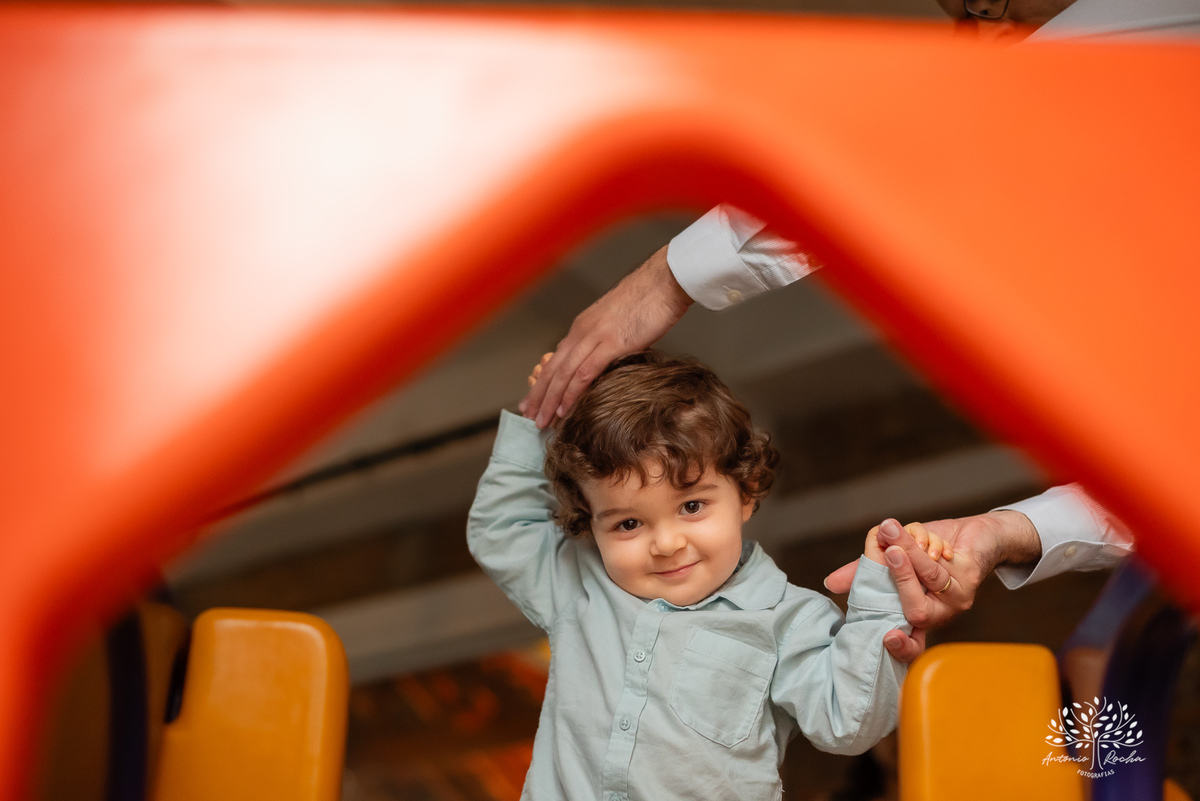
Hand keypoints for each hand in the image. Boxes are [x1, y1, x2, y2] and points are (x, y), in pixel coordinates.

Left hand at [518, 245, 691, 427]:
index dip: (542, 382)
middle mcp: (582, 332)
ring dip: (550, 399)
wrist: (664, 281)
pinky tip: (564, 408)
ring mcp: (595, 337)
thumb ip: (607, 343)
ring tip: (541, 421)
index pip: (556, 359)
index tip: (533, 401)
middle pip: (552, 368)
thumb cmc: (649, 301)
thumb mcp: (620, 323)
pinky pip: (585, 372)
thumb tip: (606, 364)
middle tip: (527, 416)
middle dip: (538, 395)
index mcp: (583, 327)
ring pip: (563, 373)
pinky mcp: (612, 343)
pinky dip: (571, 392)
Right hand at [826, 512, 1040, 661]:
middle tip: (888, 553)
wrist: (975, 533)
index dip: (901, 649)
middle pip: (915, 610)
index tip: (888, 639)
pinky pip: (939, 562)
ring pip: (926, 579)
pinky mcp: (969, 576)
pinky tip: (921, 534)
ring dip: (908, 552)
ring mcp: (956, 598)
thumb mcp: (893, 559)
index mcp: (920, 616)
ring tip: (891, 531)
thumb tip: (831, 583)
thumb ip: (866, 571)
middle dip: (899, 578)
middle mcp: (939, 614)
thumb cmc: (933, 549)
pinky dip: (924, 543)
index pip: (913, 647)